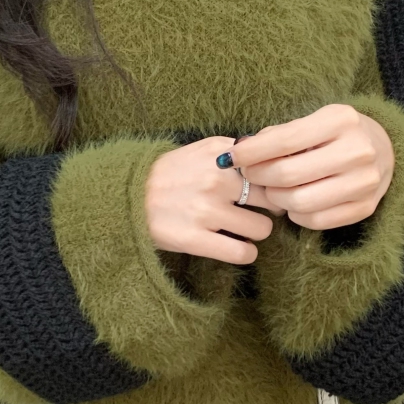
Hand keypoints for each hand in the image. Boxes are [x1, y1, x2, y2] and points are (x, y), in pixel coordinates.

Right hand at [144, 137, 286, 263]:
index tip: (271, 191)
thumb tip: (273, 150)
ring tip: (243, 230)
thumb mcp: (201, 150)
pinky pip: (242, 253)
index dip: (276, 183)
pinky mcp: (195, 239)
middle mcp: (216, 180)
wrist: (127, 196)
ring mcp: (206, 211)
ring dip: (256, 233)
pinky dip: (245, 253)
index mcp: (221, 156)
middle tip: (260, 212)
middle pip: (272, 199)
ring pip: (262, 230)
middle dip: (271, 209)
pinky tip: (237, 248)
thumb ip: (236, 150)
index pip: (271, 170)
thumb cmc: (170, 174)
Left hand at [229, 103, 394, 230]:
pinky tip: (293, 203)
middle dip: (259, 178)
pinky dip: (296, 216)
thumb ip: (279, 135)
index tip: (229, 158)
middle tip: (250, 176)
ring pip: (300, 202)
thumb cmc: (335, 134)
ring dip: (276, 199)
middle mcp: (357, 150)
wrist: (384, 148)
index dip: (251, 152)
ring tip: (272, 190)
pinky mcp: (366, 207)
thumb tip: (240, 151)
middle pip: (288, 175)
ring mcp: (365, 182)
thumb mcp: (312, 122)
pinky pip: (316, 221)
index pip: (284, 140)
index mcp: (340, 121)